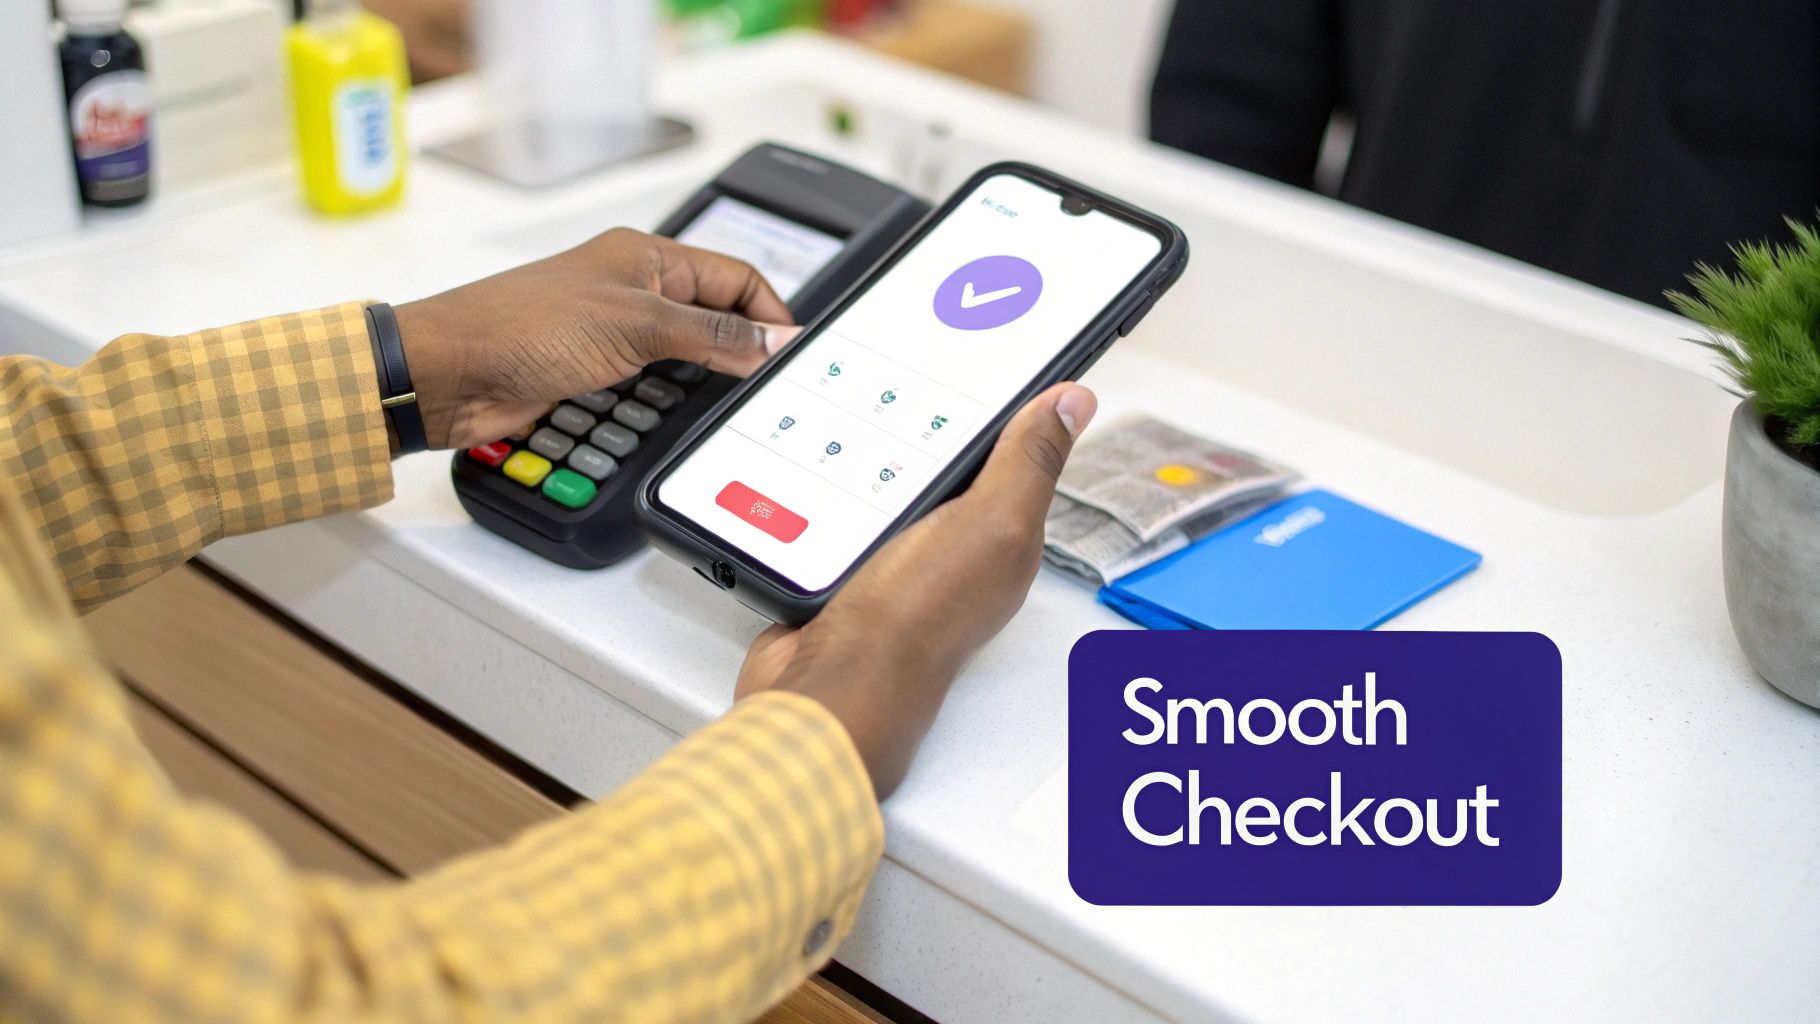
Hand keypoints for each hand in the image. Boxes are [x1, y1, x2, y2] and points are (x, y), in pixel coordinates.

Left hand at [391, 228, 796, 450]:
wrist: (449, 374)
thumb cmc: (523, 326)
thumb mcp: (636, 325)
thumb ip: (712, 333)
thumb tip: (771, 340)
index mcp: (646, 257)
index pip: (734, 276)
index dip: (769, 312)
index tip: (793, 354)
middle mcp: (632, 290)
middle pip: (714, 318)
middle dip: (742, 351)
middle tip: (770, 388)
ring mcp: (612, 334)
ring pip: (684, 358)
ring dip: (703, 384)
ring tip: (729, 409)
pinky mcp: (592, 374)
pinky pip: (650, 389)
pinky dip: (668, 406)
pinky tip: (677, 421)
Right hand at [736, 382, 1097, 798]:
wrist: (830, 684)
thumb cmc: (915, 620)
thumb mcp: (991, 523)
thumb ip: (1028, 462)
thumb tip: (1073, 402)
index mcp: (1006, 536)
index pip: (1020, 454)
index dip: (1016, 406)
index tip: (1002, 351)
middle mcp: (958, 549)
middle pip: (955, 463)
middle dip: (938, 419)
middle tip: (924, 364)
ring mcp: (901, 559)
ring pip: (896, 480)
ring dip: (879, 448)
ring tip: (869, 399)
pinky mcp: (849, 565)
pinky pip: (846, 506)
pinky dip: (835, 484)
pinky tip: (825, 458)